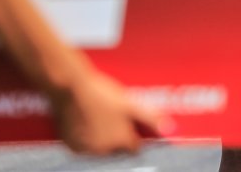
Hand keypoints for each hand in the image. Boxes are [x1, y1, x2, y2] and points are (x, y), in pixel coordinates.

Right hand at [50, 67, 165, 154]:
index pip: (134, 148)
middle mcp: (104, 152)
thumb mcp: (130, 104)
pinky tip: (87, 121)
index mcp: (121, 142)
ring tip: (100, 117)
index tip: (132, 125)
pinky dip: (87, 139)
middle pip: (117, 149)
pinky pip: (84, 147)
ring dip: (103, 139)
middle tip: (114, 117)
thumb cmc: (102, 94)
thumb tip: (169, 130)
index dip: (135, 136)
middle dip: (118, 137)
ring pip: (100, 149)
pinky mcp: (72, 147)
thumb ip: (150, 119)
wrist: (71, 88)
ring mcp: (86, 151)